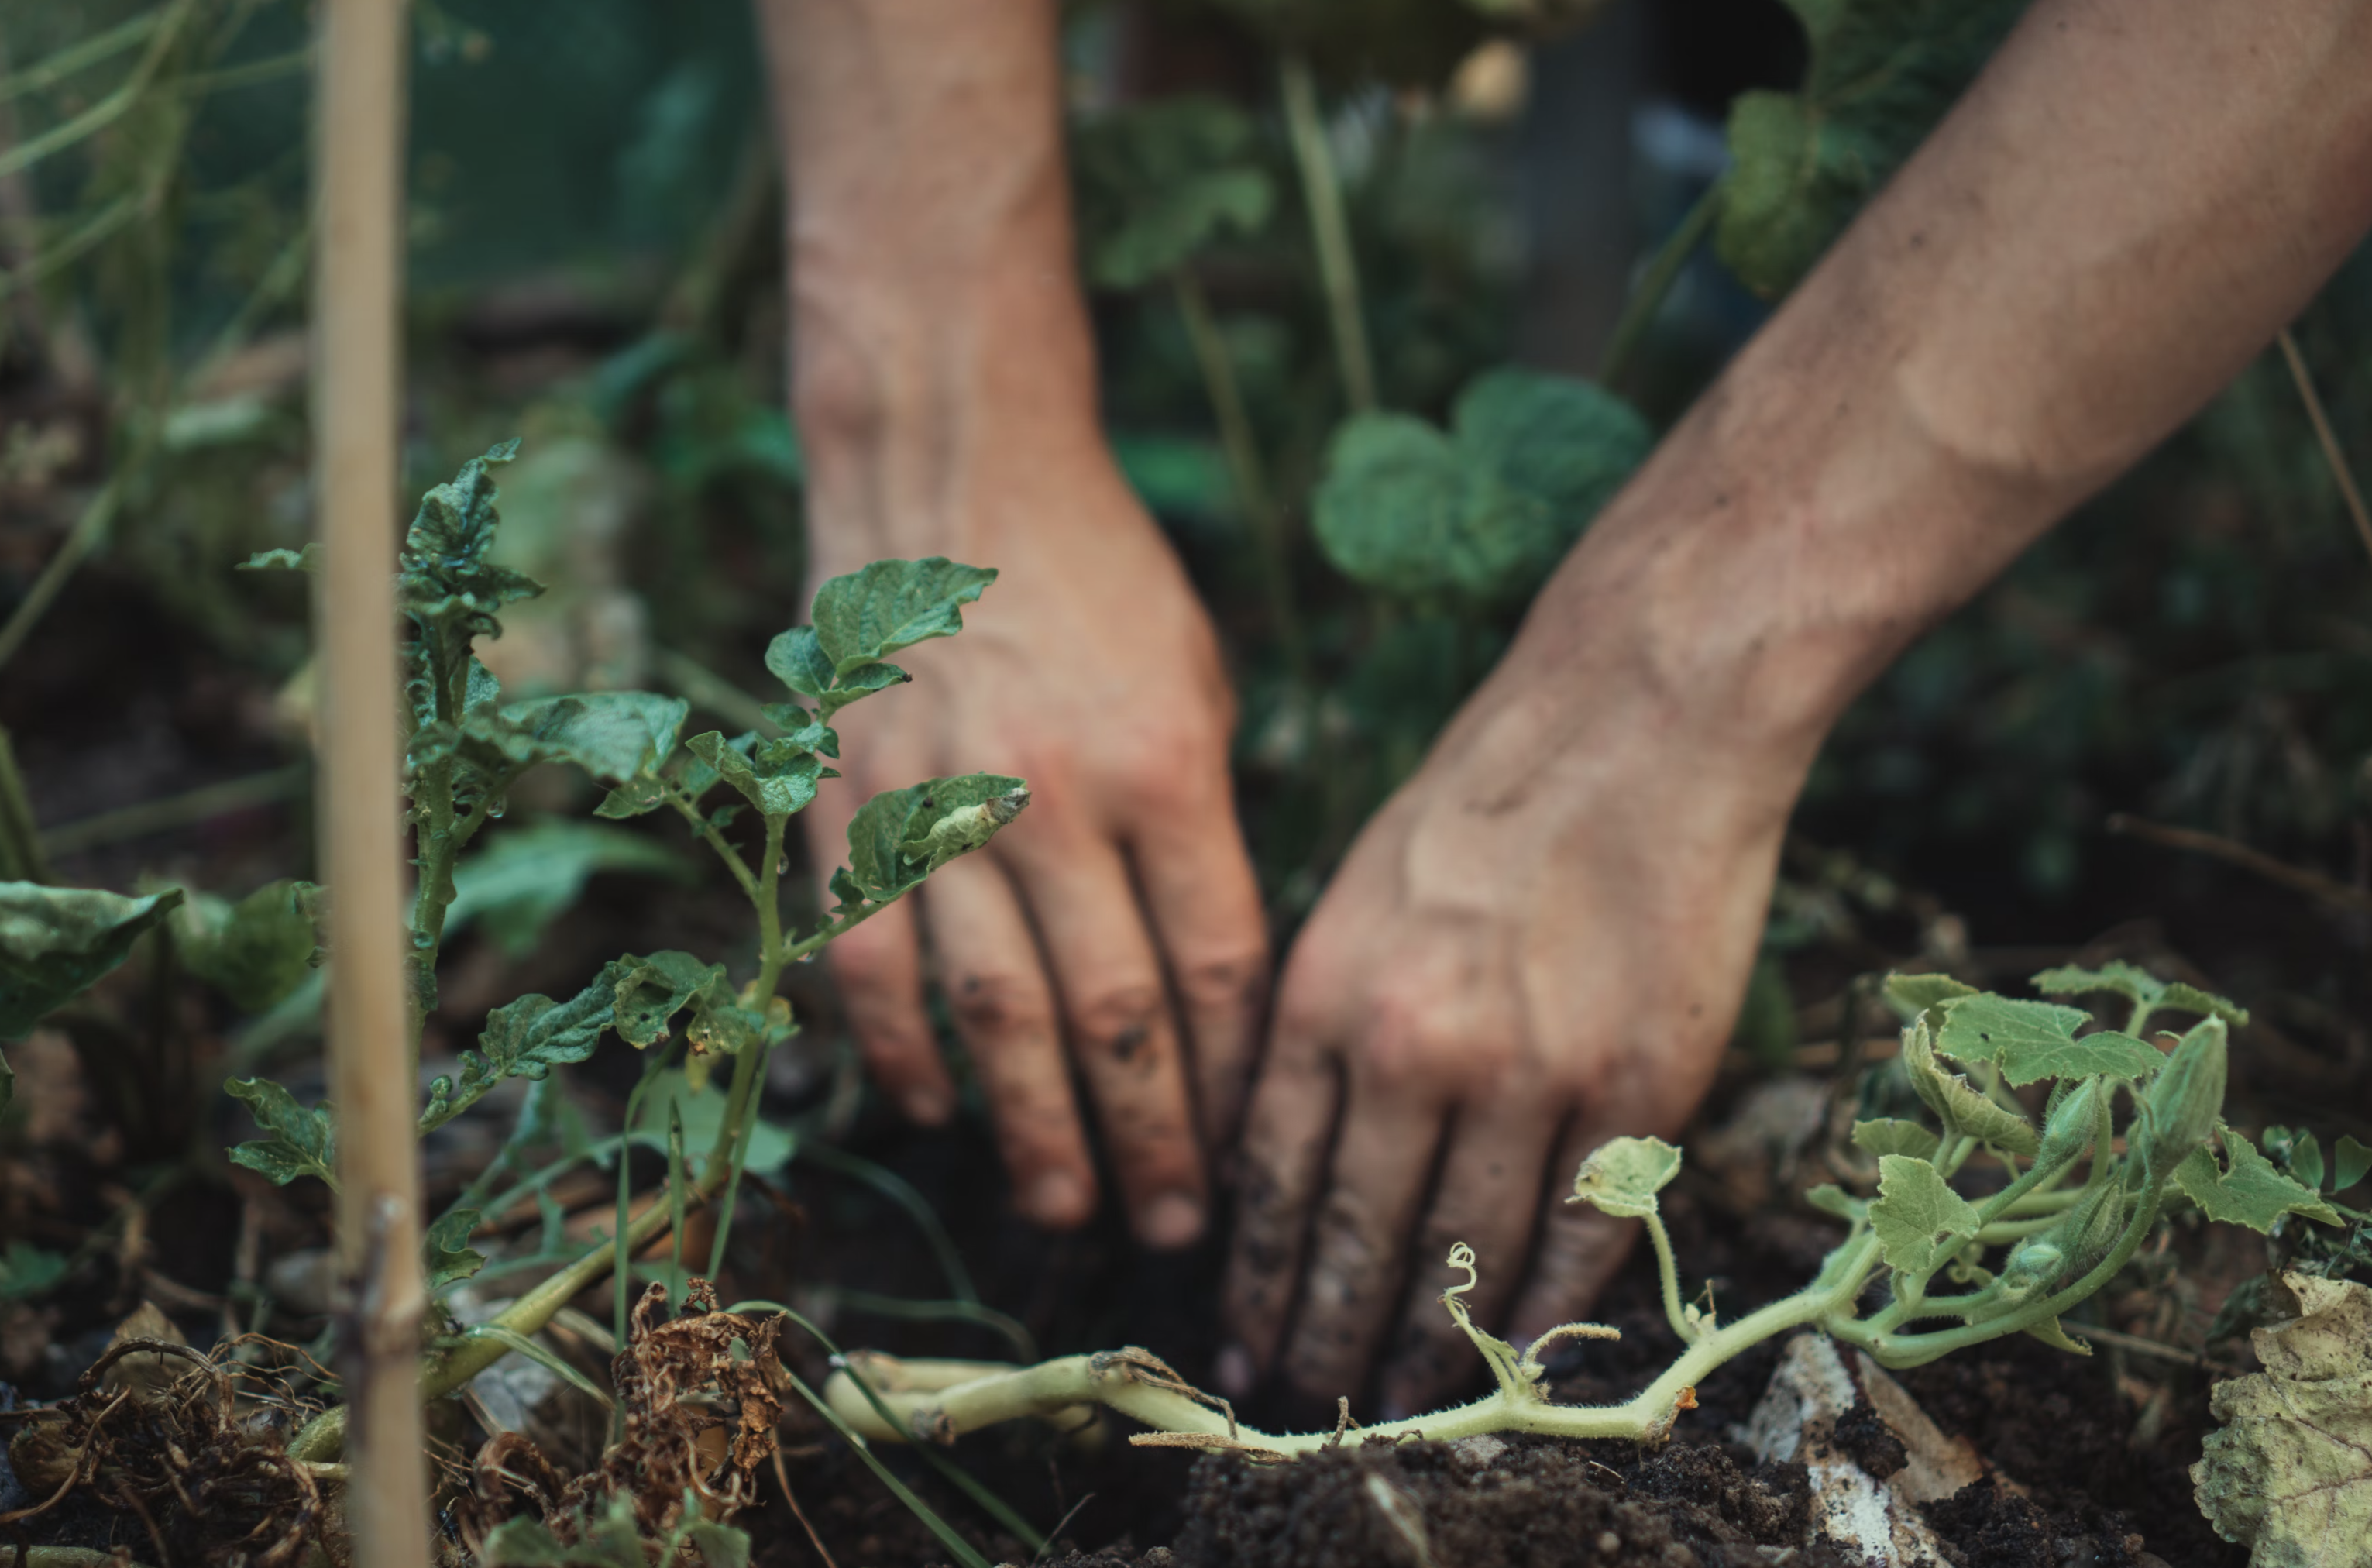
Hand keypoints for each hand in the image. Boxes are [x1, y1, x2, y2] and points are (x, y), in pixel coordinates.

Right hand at [801, 451, 1267, 1247]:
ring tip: (1066, 1207)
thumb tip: (1214, 983)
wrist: (951, 475)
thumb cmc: (1102, 582)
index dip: (1233, 1077)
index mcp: (1167, 766)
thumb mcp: (1198, 684)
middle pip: (1113, 1016)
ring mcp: (940, 806)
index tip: (1250, 1152)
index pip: (1214, 966)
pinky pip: (872, 961)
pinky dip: (902, 1050)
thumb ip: (1206, 828)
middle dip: (1150, 1140)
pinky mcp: (850, 807)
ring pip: (992, 1014)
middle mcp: (1054, 799)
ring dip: (1031, 1129)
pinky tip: (936, 1112)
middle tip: (1171, 1231)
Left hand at [1218, 546, 1808, 1416]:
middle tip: (1308, 1398)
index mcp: (1325, 992)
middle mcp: (1413, 1046)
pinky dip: (1545, 1310)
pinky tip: (1518, 1354)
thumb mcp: (1353, 893)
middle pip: (1356, 1238)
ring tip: (1404, 1398)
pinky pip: (1580, 1236)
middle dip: (1325, 1335)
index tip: (1242, 1342)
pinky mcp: (1638, 1086)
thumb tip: (1280, 1155)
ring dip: (1430, 1346)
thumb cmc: (1486, 796)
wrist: (1638, 717)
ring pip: (1465, 1257)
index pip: (1272, 1180)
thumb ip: (1317, 1024)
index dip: (1257, 1279)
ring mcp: (1531, 1073)